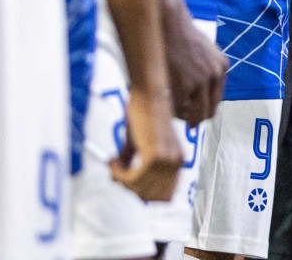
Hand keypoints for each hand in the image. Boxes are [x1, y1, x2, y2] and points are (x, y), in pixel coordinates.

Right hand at [111, 87, 182, 201]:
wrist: (148, 94)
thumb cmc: (144, 113)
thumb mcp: (139, 142)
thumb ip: (131, 161)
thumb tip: (116, 180)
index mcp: (178, 161)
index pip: (164, 196)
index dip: (143, 194)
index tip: (128, 184)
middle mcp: (175, 163)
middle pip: (151, 197)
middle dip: (131, 190)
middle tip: (117, 175)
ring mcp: (166, 160)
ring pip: (140, 189)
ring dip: (122, 181)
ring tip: (114, 165)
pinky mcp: (154, 156)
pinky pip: (132, 179)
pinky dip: (119, 174)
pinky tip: (113, 161)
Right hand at [161, 0, 227, 124]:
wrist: (167, 22)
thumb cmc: (181, 35)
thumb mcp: (205, 50)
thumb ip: (208, 69)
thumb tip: (203, 94)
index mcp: (222, 67)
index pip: (217, 100)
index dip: (204, 109)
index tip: (195, 113)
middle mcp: (215, 75)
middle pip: (208, 111)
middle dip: (196, 118)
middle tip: (184, 120)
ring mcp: (200, 81)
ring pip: (194, 115)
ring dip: (184, 118)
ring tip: (172, 112)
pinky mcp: (183, 86)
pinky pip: (177, 109)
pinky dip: (170, 111)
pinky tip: (164, 104)